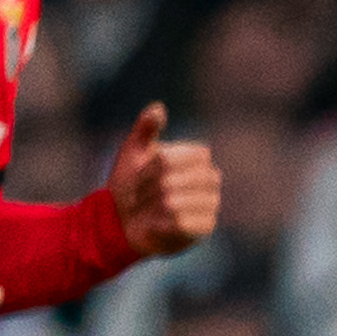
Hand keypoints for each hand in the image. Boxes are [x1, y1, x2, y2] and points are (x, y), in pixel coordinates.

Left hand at [109, 102, 220, 258]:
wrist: (125, 222)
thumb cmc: (131, 184)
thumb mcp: (133, 152)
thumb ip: (145, 129)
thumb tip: (158, 108)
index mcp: (198, 157)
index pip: (169, 159)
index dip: (149, 168)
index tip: (139, 173)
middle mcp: (210, 179)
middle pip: (168, 180)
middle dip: (146, 189)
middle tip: (139, 196)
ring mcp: (211, 203)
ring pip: (171, 202)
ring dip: (149, 208)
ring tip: (147, 210)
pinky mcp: (207, 227)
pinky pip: (179, 223)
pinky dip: (159, 224)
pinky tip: (156, 225)